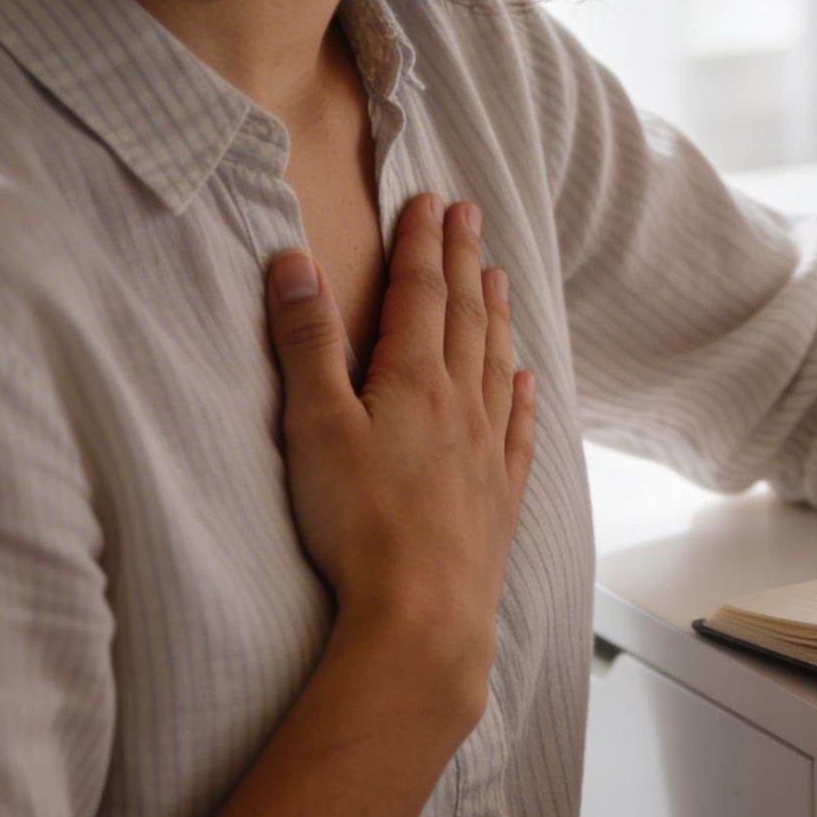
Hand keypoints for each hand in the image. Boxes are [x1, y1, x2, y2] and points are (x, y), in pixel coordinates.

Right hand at [263, 192, 536, 705]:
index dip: (422, 243)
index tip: (429, 201)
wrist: (423, 615)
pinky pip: (516, 428)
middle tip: (468, 216)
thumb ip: (304, 342)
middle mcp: (461, 404)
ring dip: (495, 314)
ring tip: (497, 277)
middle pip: (465, 316)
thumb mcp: (314, 426)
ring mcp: (487, 451)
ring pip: (496, 363)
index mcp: (414, 379)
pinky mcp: (498, 496)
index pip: (420, 292)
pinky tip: (524, 380)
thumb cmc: (359, 524)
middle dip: (462, 260)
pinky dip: (519, 393)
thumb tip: (293, 261)